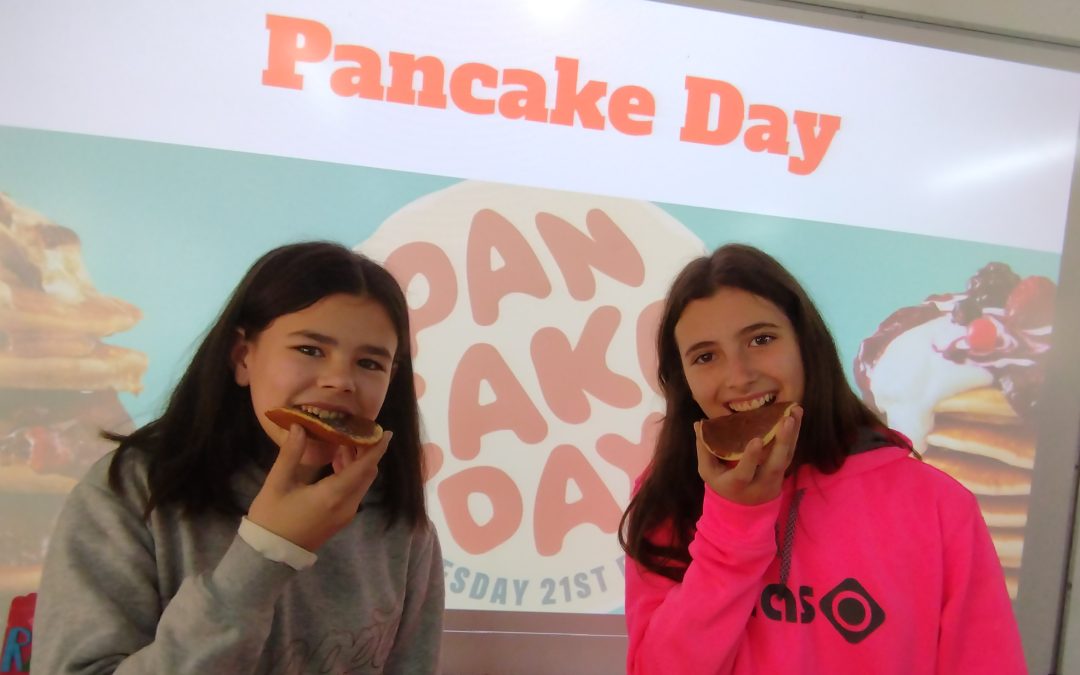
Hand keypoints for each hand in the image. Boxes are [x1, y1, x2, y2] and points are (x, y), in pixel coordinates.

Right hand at [248, 423, 390, 551]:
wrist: (270, 556)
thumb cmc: (271, 519)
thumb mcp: (277, 483)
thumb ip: (291, 453)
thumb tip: (300, 426)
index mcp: (334, 495)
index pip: (364, 467)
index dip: (377, 449)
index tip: (386, 432)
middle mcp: (347, 505)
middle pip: (367, 474)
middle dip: (366, 451)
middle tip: (355, 430)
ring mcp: (346, 515)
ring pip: (362, 483)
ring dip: (358, 463)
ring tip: (343, 441)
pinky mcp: (340, 519)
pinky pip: (354, 492)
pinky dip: (352, 475)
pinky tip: (337, 462)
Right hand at [694, 405, 801, 504]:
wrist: (744, 507)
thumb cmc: (722, 483)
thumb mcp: (708, 471)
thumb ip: (704, 448)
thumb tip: (698, 423)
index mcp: (737, 485)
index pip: (745, 473)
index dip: (750, 458)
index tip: (756, 440)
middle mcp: (760, 484)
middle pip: (775, 465)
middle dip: (783, 442)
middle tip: (787, 420)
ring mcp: (775, 478)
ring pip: (787, 456)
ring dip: (793, 433)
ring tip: (796, 410)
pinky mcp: (783, 470)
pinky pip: (790, 452)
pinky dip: (795, 433)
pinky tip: (796, 416)